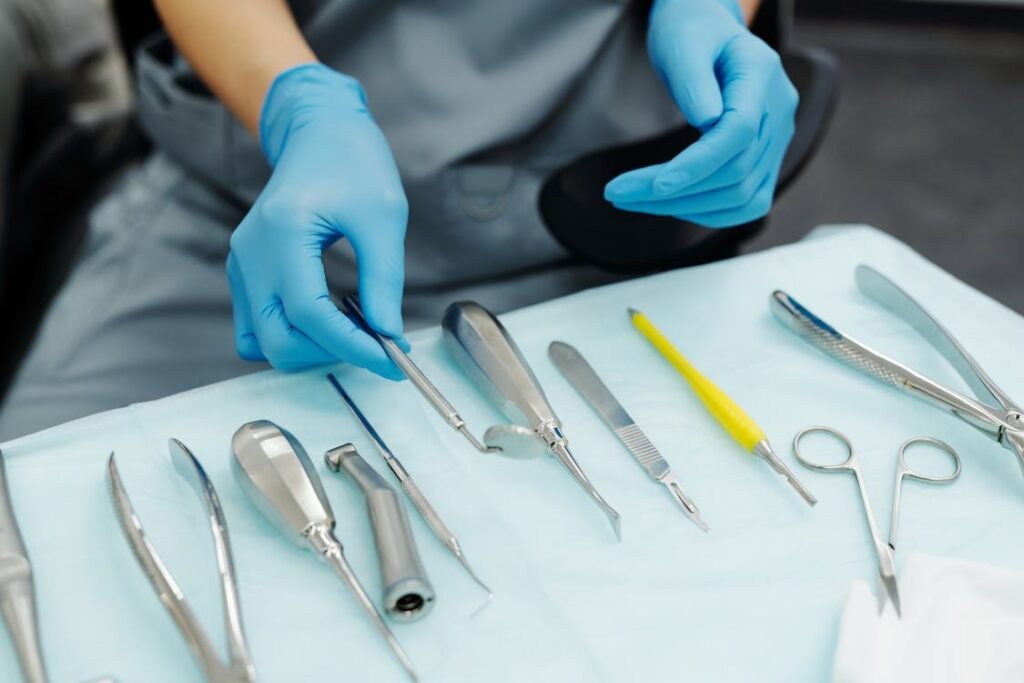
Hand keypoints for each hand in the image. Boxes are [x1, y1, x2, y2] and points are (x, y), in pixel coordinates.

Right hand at [227, 63, 406, 376]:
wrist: (319, 131)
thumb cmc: (353, 162)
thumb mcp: (383, 215)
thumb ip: (383, 279)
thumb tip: (388, 334)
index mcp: (282, 233)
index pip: (310, 316)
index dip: (354, 346)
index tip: (392, 359)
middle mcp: (251, 254)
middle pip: (279, 340)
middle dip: (332, 354)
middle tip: (378, 345)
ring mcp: (242, 264)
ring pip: (264, 342)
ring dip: (311, 351)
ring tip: (355, 332)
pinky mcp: (245, 272)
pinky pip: (256, 327)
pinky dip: (290, 337)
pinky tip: (328, 324)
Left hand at [604, 0, 797, 227]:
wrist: (706, 34)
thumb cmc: (690, 32)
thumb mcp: (683, 42)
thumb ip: (694, 79)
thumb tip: (707, 121)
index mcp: (762, 76)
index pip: (738, 134)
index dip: (698, 165)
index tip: (655, 185)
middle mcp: (778, 112)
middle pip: (735, 171)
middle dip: (673, 192)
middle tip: (617, 193)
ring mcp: (777, 141)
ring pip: (740, 196)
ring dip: (683, 207)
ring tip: (632, 198)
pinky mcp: (765, 162)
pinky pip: (745, 203)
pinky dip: (706, 212)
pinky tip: (667, 204)